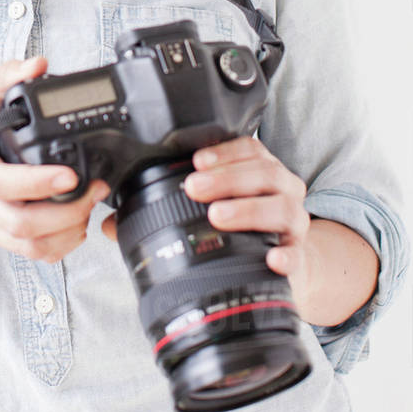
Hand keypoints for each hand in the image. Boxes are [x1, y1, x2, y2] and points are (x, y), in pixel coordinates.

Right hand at [0, 54, 109, 263]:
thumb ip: (11, 74)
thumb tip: (38, 66)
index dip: (36, 183)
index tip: (70, 175)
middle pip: (17, 222)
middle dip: (64, 212)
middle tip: (93, 191)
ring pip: (25, 244)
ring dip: (65, 232)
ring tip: (89, 207)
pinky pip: (28, 253)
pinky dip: (58, 246)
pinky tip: (75, 225)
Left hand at [101, 136, 312, 304]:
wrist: (288, 262)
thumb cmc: (242, 228)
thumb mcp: (209, 209)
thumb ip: (163, 209)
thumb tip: (111, 225)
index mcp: (260, 171)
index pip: (248, 149)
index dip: (223, 152)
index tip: (194, 161)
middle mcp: (282, 190)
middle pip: (263, 173)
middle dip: (227, 177)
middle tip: (194, 187)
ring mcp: (295, 223)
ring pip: (281, 207)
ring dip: (248, 209)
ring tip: (218, 215)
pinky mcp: (301, 257)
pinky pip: (299, 254)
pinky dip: (287, 255)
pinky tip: (271, 258)